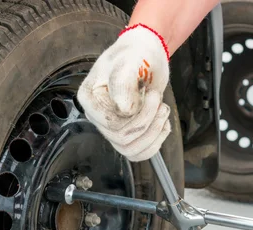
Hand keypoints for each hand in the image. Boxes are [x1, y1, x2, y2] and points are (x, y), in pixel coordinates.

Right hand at [77, 24, 170, 161]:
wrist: (147, 55)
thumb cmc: (136, 54)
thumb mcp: (131, 60)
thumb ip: (123, 81)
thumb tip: (124, 110)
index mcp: (89, 99)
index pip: (112, 124)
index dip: (137, 114)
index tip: (148, 91)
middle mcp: (96, 116)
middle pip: (122, 138)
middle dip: (148, 120)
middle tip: (157, 98)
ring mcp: (110, 128)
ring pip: (131, 150)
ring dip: (154, 133)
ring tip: (162, 110)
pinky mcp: (126, 134)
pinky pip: (138, 153)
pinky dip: (156, 143)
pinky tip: (163, 124)